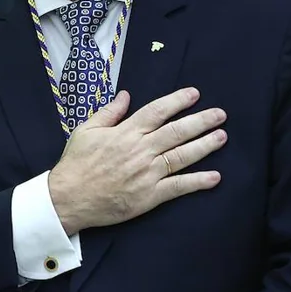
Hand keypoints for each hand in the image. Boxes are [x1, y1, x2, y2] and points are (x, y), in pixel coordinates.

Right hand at [48, 87, 226, 233]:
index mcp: (125, 132)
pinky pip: (178, 187)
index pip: (157, 111)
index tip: (194, 94)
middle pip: (177, 131)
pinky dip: (198, 182)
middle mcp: (140, 150)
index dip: (178, 101)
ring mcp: (147, 173)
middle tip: (220, 114)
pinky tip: (215, 177)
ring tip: (222, 137)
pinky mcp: (149, 195)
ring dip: (205, 146)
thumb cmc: (75, 164)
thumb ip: (108, 112)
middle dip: (201, 121)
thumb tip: (125, 95)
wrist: (68, 198)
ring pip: (182, 156)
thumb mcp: (85, 130)